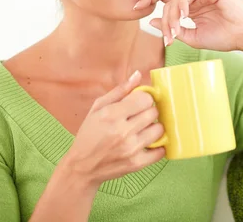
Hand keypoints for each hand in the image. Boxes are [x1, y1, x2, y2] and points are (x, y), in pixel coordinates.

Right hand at [62, 71, 164, 188]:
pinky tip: (148, 143)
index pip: (145, 99)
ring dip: (153, 128)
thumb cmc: (89, 134)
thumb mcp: (98, 108)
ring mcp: (130, 149)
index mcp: (111, 114)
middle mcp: (122, 131)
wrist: (82, 167)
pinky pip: (160, 151)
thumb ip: (120, 91)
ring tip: (143, 130)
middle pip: (153, 113)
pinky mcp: (136, 164)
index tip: (139, 103)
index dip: (144, 99)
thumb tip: (138, 75)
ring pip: (159, 130)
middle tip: (140, 117)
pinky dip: (157, 147)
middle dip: (149, 112)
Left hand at [134, 0, 242, 51]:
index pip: (165, 0)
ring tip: (177, 29)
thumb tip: (152, 21)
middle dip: (161, 14)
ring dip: (173, 13)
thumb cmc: (225, 38)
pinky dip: (183, 1)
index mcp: (190, 9)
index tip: (135, 8)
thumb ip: (174, 30)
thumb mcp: (194, 38)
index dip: (148, 0)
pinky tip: (185, 15)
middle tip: (164, 31)